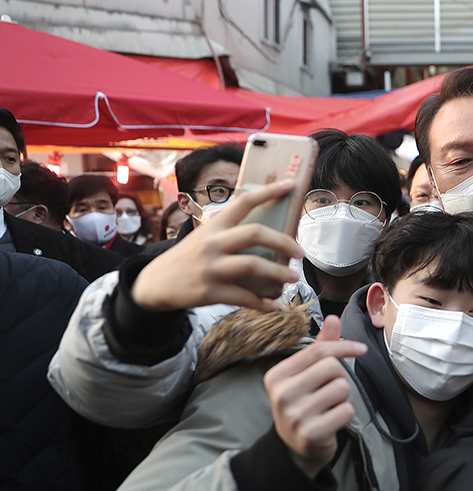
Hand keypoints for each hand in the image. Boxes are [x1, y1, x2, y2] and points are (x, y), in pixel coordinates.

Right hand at [132, 180, 305, 311]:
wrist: (154, 284)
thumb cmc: (188, 258)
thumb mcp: (204, 237)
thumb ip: (229, 233)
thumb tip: (269, 233)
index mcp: (214, 226)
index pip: (243, 202)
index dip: (268, 192)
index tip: (290, 185)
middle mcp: (212, 243)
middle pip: (254, 233)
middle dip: (283, 241)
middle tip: (300, 252)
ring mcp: (211, 267)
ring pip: (252, 265)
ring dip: (278, 273)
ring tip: (293, 277)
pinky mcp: (209, 291)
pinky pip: (243, 297)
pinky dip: (262, 303)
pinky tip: (275, 306)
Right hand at [263, 316, 365, 476]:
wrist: (296, 448)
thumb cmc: (304, 403)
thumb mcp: (306, 374)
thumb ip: (321, 347)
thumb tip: (333, 318)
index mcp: (277, 375)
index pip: (318, 351)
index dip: (344, 346)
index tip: (361, 348)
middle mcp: (281, 394)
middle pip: (332, 367)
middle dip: (340, 376)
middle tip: (330, 391)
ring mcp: (295, 415)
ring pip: (342, 388)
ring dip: (343, 397)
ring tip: (329, 406)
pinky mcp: (311, 433)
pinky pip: (346, 410)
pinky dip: (346, 414)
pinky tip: (331, 421)